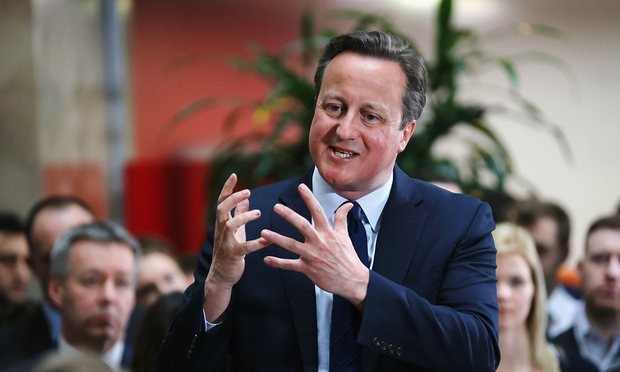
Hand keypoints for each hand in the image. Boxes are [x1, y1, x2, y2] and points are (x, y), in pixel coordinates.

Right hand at [204, 173, 267, 320]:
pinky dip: (257, 243)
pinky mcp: (234, 255)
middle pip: (221, 210)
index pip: (222, 201)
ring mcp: (226, 243)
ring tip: (258, 212)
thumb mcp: (235, 230)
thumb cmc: (229, 249)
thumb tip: (246, 198)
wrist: (222, 275)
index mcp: (222, 223)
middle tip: (248, 191)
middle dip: (233, 199)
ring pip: (230, 226)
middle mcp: (221, 230)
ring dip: (244, 217)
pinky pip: (245, 248)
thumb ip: (239, 213)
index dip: (227, 188)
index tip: (234, 175)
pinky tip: (268, 240)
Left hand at [261, 183, 369, 307]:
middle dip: (289, 215)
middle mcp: (319, 242)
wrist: (352, 280)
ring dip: (277, 239)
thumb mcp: (345, 235)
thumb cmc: (348, 257)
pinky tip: (267, 259)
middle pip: (302, 225)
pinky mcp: (308, 269)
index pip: (318, 211)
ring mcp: (313, 256)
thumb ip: (342, 218)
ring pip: (292, 245)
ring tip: (263, 233)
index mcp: (328, 232)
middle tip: (276, 207)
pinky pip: (290, 265)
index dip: (309, 198)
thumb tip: (347, 204)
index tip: (301, 186)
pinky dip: (278, 263)